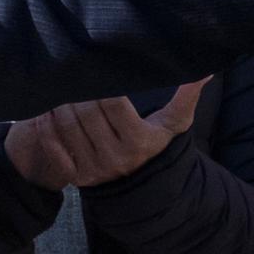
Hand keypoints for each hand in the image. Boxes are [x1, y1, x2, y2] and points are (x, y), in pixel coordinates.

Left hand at [6, 81, 205, 188]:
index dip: (101, 84)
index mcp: (138, 140)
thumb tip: (206, 70)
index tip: (95, 69)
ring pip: (68, 127)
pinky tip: (46, 111)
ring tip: (60, 87)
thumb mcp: (173, 125)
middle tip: (72, 73)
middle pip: (87, 113)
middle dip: (78, 91)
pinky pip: (54, 147)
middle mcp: (116, 157)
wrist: (140, 185)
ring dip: (60, 104)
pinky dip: (47, 127)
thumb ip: (187, 97)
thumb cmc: (154, 144)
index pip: (113, 103)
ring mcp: (94, 168)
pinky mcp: (77, 176)